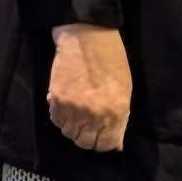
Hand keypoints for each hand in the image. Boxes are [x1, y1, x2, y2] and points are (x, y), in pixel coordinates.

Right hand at [47, 24, 131, 152]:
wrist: (87, 36)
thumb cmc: (110, 58)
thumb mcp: (125, 88)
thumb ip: (119, 115)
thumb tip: (113, 137)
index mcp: (117, 112)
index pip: (107, 144)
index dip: (105, 143)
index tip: (104, 139)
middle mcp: (95, 115)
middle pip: (86, 143)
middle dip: (89, 138)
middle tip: (89, 127)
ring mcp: (74, 109)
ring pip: (69, 134)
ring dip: (73, 128)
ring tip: (77, 115)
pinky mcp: (57, 100)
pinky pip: (56, 121)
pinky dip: (61, 118)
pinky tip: (67, 107)